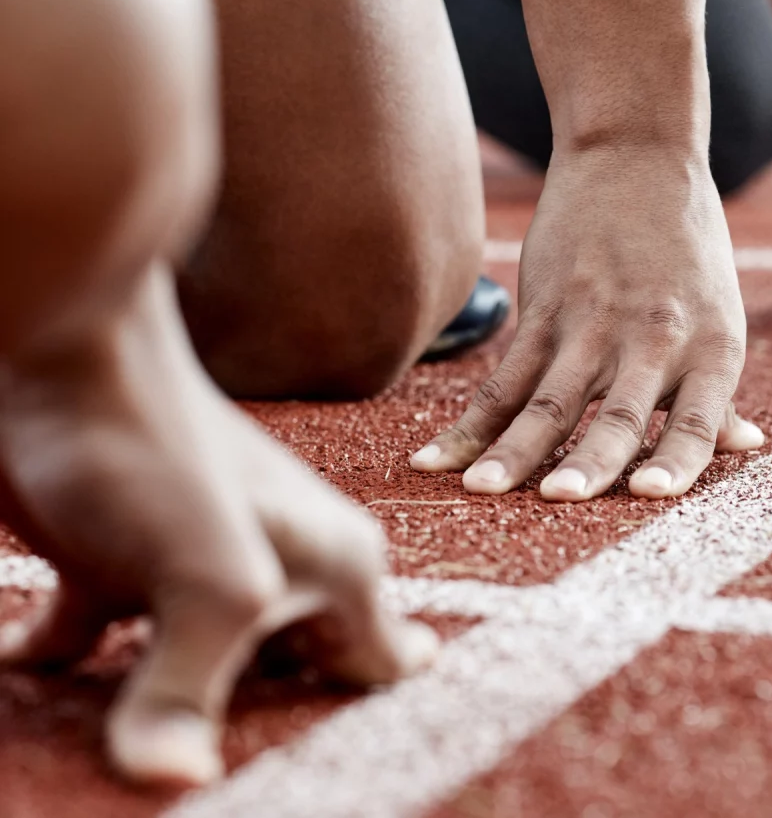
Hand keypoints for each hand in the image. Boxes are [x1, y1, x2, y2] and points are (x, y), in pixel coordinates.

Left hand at [1, 271, 436, 787]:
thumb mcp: (203, 582)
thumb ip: (191, 688)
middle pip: (286, 683)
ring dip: (158, 714)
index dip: (364, 727)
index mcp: (339, 573)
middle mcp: (282, 575)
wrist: (58, 352)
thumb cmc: (158, 449)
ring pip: (195, 673)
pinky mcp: (118, 565)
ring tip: (123, 755)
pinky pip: (101, 646)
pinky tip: (29, 679)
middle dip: (255, 733)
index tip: (335, 776)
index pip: (381, 674)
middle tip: (228, 779)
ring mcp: (197, 570)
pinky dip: (68, 675)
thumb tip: (175, 781)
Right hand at [410, 145, 762, 500]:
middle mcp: (654, 339)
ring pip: (548, 398)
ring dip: (512, 450)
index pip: (699, 417)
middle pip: (618, 411)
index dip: (678, 459)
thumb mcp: (720, 319)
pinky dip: (470, 422)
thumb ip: (720, 392)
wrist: (637, 157)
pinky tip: (436, 458)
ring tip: (480, 492)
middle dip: (589, 460)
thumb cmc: (689, 251)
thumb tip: (745, 449)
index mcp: (713, 349)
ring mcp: (594, 322)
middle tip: (560, 501)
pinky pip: (504, 375)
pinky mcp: (545, 307)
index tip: (651, 497)